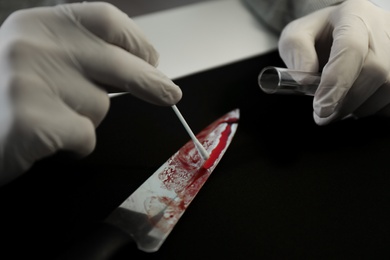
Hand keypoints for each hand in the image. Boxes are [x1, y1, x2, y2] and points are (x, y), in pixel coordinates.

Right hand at [0, 2, 181, 184]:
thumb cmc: (5, 94)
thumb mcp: (37, 58)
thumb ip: (81, 55)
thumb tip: (140, 65)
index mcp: (38, 24)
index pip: (106, 20)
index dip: (136, 42)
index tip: (152, 59)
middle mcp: (34, 45)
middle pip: (118, 64)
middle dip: (150, 82)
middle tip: (169, 93)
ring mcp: (30, 82)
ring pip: (100, 105)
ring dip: (87, 117)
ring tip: (52, 117)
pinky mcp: (31, 121)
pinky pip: (84, 135)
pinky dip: (75, 143)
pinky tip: (49, 139)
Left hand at [278, 0, 389, 124]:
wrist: (343, 30)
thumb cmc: (321, 34)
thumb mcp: (298, 35)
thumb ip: (296, 51)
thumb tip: (305, 81)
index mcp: (354, 15)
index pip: (351, 48)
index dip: (336, 82)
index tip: (321, 107)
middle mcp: (383, 28)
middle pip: (374, 72)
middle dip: (346, 101)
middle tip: (324, 114)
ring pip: (387, 89)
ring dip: (359, 106)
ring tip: (340, 102)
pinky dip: (373, 107)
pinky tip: (358, 101)